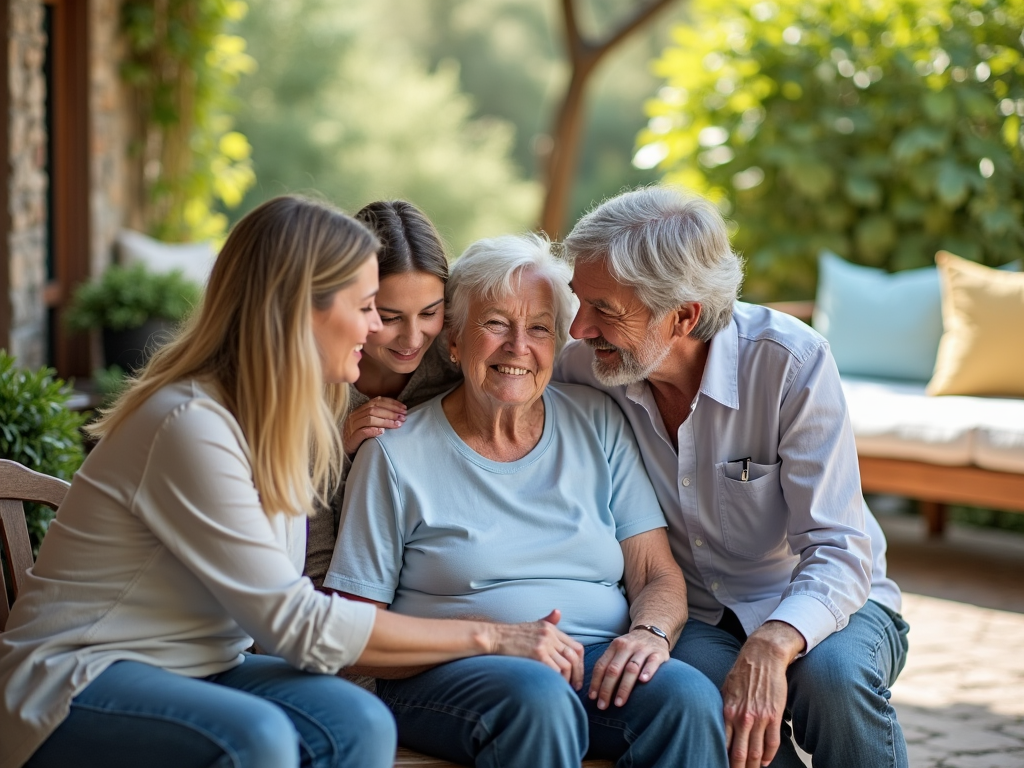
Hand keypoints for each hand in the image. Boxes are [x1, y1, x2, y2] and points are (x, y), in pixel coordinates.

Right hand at [343, 397, 406, 454]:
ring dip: (386, 421)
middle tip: (403, 417)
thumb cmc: (360, 436)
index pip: (376, 401)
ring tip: (398, 424)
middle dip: (391, 412)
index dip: (391, 403)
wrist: (345, 449)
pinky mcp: (351, 439)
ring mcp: (351, 427)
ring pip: (370, 419)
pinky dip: (373, 431)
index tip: (403, 408)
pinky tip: (383, 432)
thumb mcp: (368, 423)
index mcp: (359, 410)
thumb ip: (378, 415)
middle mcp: (354, 416)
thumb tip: (397, 411)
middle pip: (374, 409)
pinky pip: (362, 432)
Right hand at [492, 609, 584, 690]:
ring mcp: (544, 644)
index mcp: (551, 628)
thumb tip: (558, 612)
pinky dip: (558, 680)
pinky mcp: (537, 654)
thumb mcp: (533, 624)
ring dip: (568, 679)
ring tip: (566, 688)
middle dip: (578, 674)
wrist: (494, 637)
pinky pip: (555, 670)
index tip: (578, 674)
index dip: (580, 663)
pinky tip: (555, 686)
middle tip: (576, 686)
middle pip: (574, 656)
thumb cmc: (512, 634)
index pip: (576, 646)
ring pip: (566, 665)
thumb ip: (548, 620)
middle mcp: (550, 635)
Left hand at [588, 628, 669, 709]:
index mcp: (614, 646)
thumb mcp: (618, 650)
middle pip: (614, 669)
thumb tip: (595, 691)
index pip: (601, 666)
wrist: (653, 631)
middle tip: (603, 706)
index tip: (593, 698)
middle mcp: (627, 646)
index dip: (596, 682)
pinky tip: (643, 681)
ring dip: (624, 687)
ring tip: (619, 703)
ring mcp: (643, 649)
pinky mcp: (658, 653)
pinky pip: (652, 662)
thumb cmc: (632, 647)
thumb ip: (609, 665)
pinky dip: (647, 671)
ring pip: (631, 668)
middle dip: (607, 689)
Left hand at [721, 622, 803, 767]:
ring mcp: (760, 718)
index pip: (723, 744)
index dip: (722, 759)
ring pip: (756, 752)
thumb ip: (723, 710)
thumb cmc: (742, 673)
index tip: (720, 765)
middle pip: (739, 754)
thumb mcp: (725, 690)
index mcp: (728, 712)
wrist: (762, 657)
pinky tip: (763, 762)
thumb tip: (716, 727)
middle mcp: (743, 718)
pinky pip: (772, 744)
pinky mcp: (774, 716)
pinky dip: (767, 756)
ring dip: (753, 766)